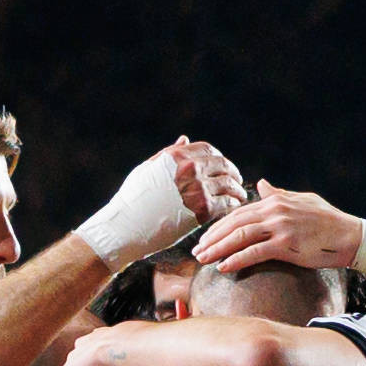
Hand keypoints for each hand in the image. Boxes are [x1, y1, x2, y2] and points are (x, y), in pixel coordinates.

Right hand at [75, 137, 243, 265]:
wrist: (126, 227)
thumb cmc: (132, 199)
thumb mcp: (147, 169)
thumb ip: (169, 153)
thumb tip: (185, 139)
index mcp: (176, 156)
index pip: (208, 150)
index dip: (219, 157)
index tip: (223, 166)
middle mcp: (189, 169)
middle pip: (223, 166)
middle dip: (233, 173)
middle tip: (237, 181)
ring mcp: (197, 189)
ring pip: (228, 185)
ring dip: (237, 190)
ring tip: (239, 196)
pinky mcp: (202, 210)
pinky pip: (227, 203)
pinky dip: (233, 205)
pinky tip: (233, 208)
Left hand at [190, 188, 365, 281]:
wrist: (350, 236)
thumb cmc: (328, 220)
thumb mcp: (302, 200)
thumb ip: (279, 194)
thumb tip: (263, 184)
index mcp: (275, 201)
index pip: (240, 213)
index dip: (219, 226)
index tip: (206, 238)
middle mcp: (274, 211)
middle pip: (234, 224)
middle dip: (212, 237)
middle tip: (196, 250)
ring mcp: (280, 227)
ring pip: (239, 237)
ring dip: (218, 248)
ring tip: (203, 258)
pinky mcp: (286, 245)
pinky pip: (254, 252)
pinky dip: (236, 259)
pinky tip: (223, 267)